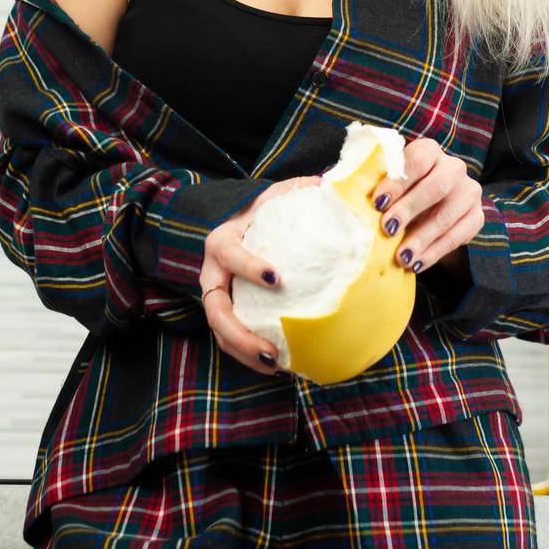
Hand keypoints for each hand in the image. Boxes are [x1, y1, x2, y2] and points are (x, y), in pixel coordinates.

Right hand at [200, 174, 322, 375]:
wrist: (243, 225)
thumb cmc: (266, 212)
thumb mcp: (281, 195)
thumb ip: (304, 189)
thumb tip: (336, 184)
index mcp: (223, 241)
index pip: (229, 253)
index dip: (248, 266)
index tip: (277, 278)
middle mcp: (212, 272)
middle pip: (215, 309)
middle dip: (239, 333)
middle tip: (270, 349)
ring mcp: (217, 296)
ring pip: (220, 332)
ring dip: (245, 352)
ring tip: (276, 364)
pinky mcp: (227, 313)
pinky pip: (233, 340)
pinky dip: (251, 355)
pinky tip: (280, 363)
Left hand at [372, 137, 483, 276]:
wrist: (430, 209)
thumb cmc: (401, 193)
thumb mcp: (388, 183)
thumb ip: (372, 186)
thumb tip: (337, 194)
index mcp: (429, 151)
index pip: (417, 160)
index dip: (397, 181)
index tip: (377, 203)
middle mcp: (454, 167)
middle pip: (436, 186)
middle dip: (409, 209)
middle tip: (387, 229)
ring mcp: (469, 192)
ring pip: (447, 215)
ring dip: (422, 238)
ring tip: (401, 257)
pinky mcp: (477, 216)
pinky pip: (458, 236)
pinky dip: (435, 252)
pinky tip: (417, 264)